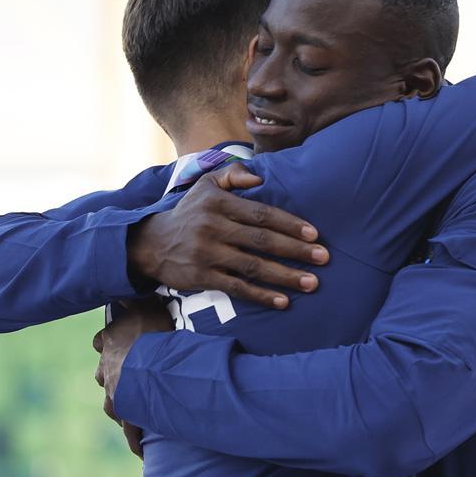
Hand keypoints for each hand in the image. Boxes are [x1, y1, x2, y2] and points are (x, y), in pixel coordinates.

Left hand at [94, 298, 173, 454]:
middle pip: (103, 375)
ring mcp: (116, 388)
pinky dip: (134, 440)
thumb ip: (136, 294)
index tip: (111, 345)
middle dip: (112, 380)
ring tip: (132, 416)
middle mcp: (108, 365)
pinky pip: (130, 428)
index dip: (108, 345)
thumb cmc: (151, 324)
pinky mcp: (126, 408)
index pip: (102, 342)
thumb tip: (127, 279)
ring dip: (120, 408)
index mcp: (111, 339)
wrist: (146, 351)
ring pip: (112, 402)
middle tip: (127, 386)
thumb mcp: (145, 302)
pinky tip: (140, 452)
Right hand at [126, 163, 326, 308]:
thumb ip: (233, 174)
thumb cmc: (190, 212)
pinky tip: (284, 302)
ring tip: (312, 283)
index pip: (261, 214)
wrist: (151, 243)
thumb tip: (260, 178)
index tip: (314, 234)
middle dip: (296, 250)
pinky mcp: (202, 277)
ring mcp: (207, 254)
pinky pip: (237, 288)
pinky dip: (261, 296)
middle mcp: (213, 227)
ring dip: (285, 276)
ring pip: (253, 266)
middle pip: (262, 240)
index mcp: (218, 203)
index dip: (289, 224)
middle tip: (324, 258)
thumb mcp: (205, 185)